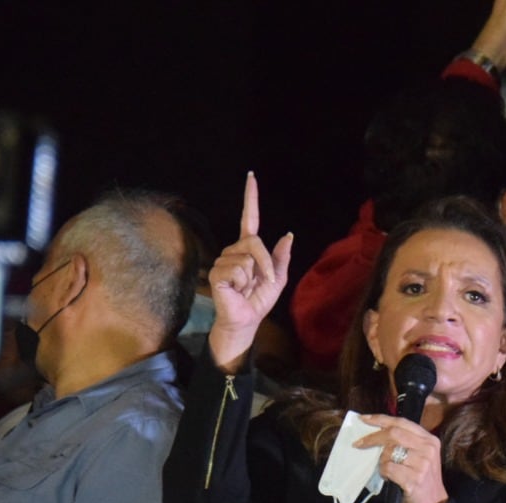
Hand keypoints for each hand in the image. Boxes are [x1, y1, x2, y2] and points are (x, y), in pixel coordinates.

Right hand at [206, 171, 293, 373]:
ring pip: (247, 257)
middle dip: (266, 263)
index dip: (251, 198)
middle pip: (255, 241)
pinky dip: (242, 281)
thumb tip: (288, 234)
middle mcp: (234, 250)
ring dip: (254, 275)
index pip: (250, 218)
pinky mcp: (217, 272)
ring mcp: (224, 260)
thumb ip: (282, 258)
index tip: (251, 177)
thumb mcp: (278, 279)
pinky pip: (237, 268)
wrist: (247, 321)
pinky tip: (237, 290)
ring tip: (246, 288)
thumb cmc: (259, 301)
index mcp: (249, 249)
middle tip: (263, 281)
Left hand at [355, 413, 448, 502]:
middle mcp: (428, 449)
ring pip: (389, 452)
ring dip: (381, 461)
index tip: (364, 419)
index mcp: (429, 440)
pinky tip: (388, 478)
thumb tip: (376, 432)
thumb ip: (405, 443)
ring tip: (386, 469)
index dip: (380, 419)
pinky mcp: (414, 479)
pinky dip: (383, 473)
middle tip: (359, 443)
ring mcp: (422, 464)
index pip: (401, 422)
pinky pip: (388, 468)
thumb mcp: (420, 457)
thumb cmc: (422, 481)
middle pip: (393, 433)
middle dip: (372, 437)